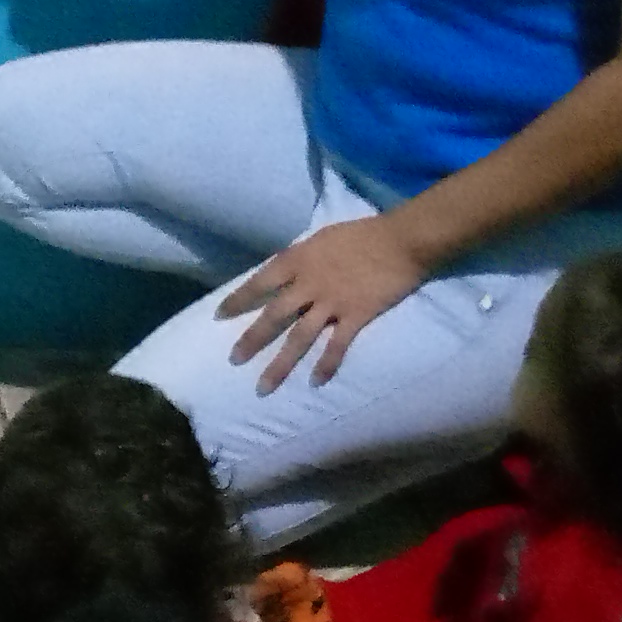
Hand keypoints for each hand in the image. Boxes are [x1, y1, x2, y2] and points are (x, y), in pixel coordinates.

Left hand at [221, 214, 423, 391]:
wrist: (401, 240)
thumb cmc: (362, 234)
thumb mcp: (321, 239)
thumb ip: (301, 258)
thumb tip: (284, 272)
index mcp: (298, 261)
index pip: (259, 282)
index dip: (238, 299)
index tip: (220, 315)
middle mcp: (309, 284)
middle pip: (274, 316)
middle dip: (252, 340)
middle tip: (234, 360)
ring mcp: (331, 303)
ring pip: (299, 337)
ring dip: (280, 364)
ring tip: (263, 387)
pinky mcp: (356, 316)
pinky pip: (337, 345)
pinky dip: (326, 364)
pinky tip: (315, 382)